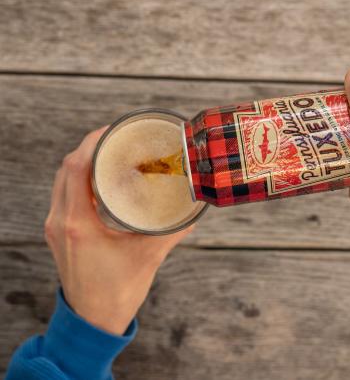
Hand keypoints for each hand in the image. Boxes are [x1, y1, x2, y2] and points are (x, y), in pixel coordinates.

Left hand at [44, 127, 193, 333]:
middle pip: (66, 168)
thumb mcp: (148, 257)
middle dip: (88, 146)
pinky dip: (77, 177)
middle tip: (115, 136)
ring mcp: (55, 226)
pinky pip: (63, 193)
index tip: (113, 130)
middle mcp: (60, 221)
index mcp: (78, 224)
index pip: (76, 168)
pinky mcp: (58, 232)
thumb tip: (192, 212)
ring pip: (61, 179)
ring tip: (108, 151)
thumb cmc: (116, 292)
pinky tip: (97, 177)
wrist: (91, 321)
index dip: (92, 142)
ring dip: (81, 160)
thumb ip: (171, 232)